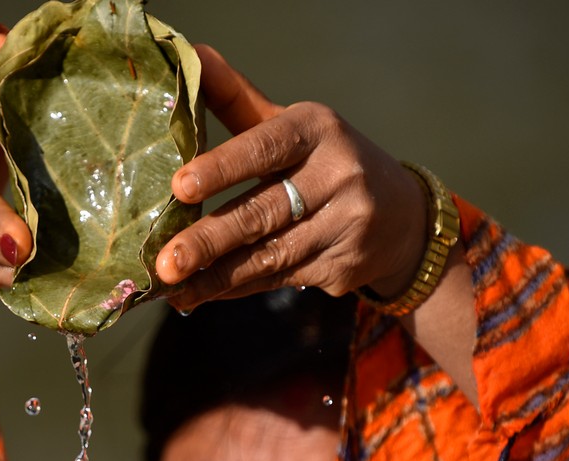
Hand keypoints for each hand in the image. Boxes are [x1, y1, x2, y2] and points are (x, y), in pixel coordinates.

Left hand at [154, 46, 427, 309]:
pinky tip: (200, 296)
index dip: (222, 168)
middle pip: (262, 212)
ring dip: (214, 276)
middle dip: (209, 240)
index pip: (265, 146)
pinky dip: (235, 288)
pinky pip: (277, 279)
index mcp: (318, 130)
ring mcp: (345, 227)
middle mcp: (339, 176)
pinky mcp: (343, 268)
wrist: (403, 218)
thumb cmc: (325, 161)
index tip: (180, 186)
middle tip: (165, 262)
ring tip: (171, 288)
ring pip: (268, 255)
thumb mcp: (290, 125)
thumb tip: (192, 57)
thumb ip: (238, 99)